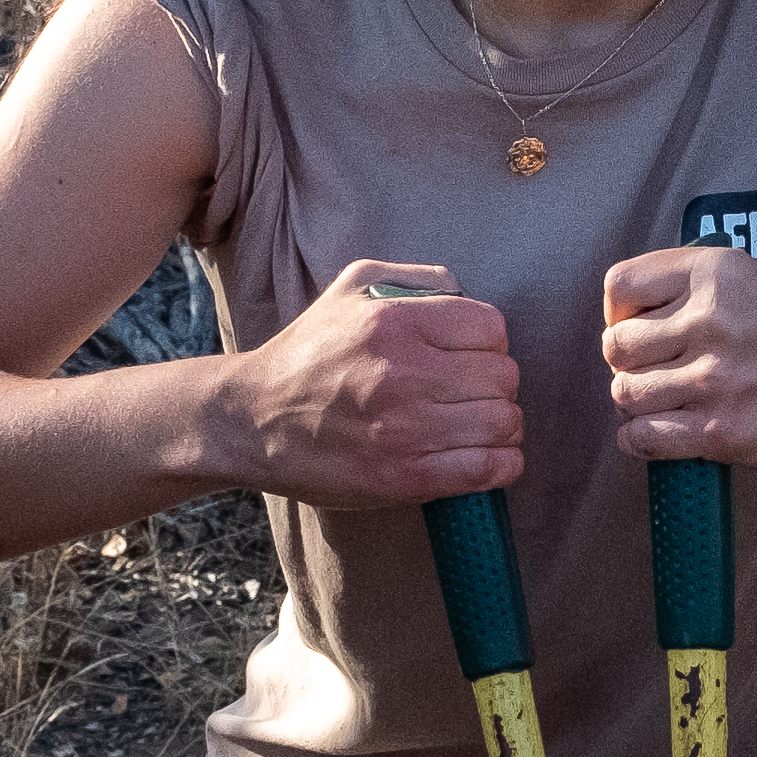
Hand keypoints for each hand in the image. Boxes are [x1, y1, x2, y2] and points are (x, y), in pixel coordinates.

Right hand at [217, 259, 520, 506]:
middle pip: (503, 377)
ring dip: (501, 426)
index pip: (491, 328)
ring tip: (477, 427)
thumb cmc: (307, 354)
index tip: (470, 357)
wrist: (253, 421)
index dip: (489, 343)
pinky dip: (502, 464)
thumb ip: (416, 280)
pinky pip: (488, 469)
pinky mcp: (404, 476)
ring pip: (503, 422)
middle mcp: (403, 373)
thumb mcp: (352, 289)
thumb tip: (468, 296)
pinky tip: (487, 458)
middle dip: (496, 386)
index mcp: (393, 322)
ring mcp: (405, 429)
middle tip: (472, 395)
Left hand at [602, 243, 756, 470]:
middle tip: (653, 374)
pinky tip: (657, 435)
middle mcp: (709, 319)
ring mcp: (713, 378)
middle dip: (626, 364)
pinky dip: (639, 440)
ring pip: (625, 394)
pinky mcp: (720, 430)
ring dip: (635, 404)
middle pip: (616, 345)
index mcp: (716, 273)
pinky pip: (643, 437)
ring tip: (662, 405)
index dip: (618, 312)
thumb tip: (638, 317)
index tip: (636, 329)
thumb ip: (699, 287)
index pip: (621, 285)